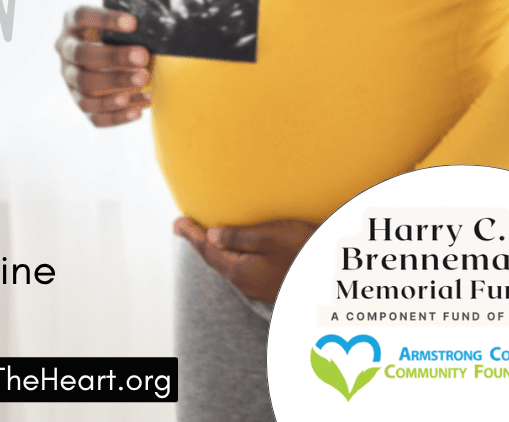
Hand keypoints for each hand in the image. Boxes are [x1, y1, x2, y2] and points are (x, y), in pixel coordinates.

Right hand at [56, 6, 150, 126]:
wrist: (108, 56)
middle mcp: (66, 50)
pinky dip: (117, 115)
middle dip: (113, 57)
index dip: (105, 19)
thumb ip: (130, 28)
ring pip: (84, 85)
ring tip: (144, 80)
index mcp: (72, 24)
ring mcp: (70, 78)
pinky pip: (93, 115)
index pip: (82, 16)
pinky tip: (139, 109)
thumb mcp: (118, 25)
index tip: (132, 23)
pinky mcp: (80, 102)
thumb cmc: (117, 36)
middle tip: (141, 56)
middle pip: (82, 54)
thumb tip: (152, 34)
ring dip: (115, 84)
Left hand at [173, 216, 318, 304]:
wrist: (331, 272)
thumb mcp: (270, 237)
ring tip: (201, 234)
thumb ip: (238, 236)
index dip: (190, 234)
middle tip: (182, 225)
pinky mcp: (266, 286)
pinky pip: (239, 269)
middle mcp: (245, 283)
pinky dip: (228, 256)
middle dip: (198, 241)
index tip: (177, 221)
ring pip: (226, 265)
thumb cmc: (303, 248)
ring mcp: (256, 287)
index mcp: (241, 271)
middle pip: (214, 259)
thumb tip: (210, 235)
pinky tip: (228, 249)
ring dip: (213, 249)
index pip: (207, 250)